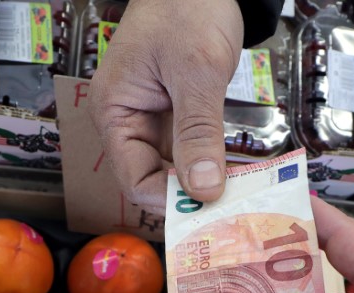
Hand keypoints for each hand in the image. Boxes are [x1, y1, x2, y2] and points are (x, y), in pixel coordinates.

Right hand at [89, 0, 242, 213]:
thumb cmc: (187, 7)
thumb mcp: (196, 71)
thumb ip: (199, 133)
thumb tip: (203, 190)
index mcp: (115, 110)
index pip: (134, 178)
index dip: (169, 199)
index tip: (207, 209)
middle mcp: (130, 120)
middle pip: (154, 179)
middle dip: (189, 195)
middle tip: (229, 210)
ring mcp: (155, 119)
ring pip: (176, 169)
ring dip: (205, 182)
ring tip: (238, 196)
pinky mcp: (178, 115)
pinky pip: (192, 151)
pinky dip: (212, 164)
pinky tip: (236, 174)